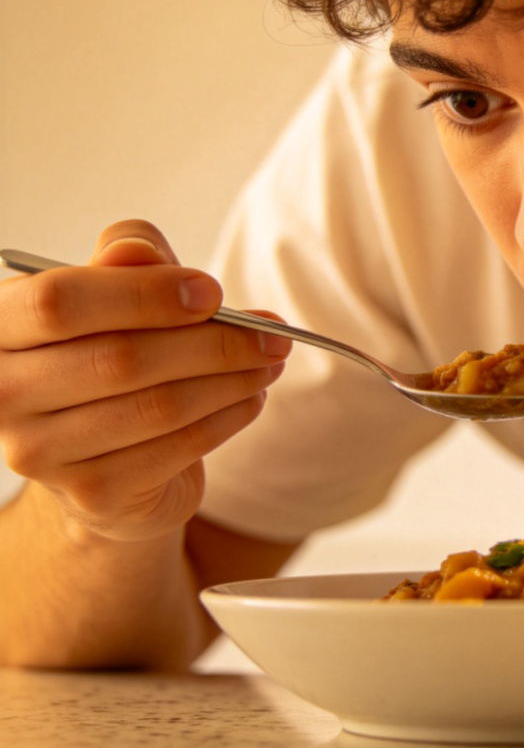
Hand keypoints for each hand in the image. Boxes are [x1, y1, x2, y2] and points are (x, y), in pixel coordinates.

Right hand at [0, 220, 290, 542]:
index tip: (212, 293)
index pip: (59, 302)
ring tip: (270, 361)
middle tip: (272, 333)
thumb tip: (136, 253)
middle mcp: (2, 394)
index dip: (143, 294)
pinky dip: (228, 418)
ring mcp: (40, 453)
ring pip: (158, 406)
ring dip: (233, 380)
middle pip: (121, 358)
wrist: (103, 458)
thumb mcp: (118, 291)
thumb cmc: (111, 352)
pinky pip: (177, 448)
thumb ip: (129, 258)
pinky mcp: (91, 494)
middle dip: (215, 342)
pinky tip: (250, 399)